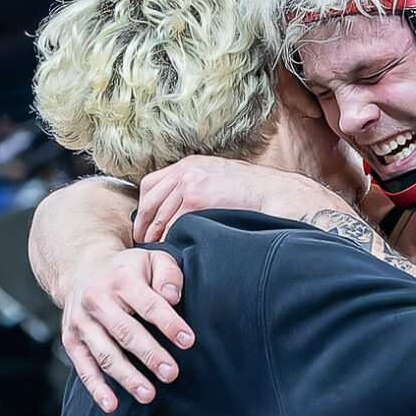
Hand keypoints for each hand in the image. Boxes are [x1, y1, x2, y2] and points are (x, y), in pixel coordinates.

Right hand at [60, 247, 190, 411]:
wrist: (82, 270)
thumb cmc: (127, 272)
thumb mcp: (152, 259)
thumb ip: (168, 274)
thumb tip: (172, 297)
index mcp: (121, 279)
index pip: (148, 304)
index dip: (168, 323)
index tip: (188, 341)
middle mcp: (97, 300)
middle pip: (125, 331)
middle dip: (149, 354)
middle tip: (171, 374)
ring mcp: (81, 322)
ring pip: (105, 353)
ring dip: (126, 377)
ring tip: (148, 395)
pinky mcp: (71, 340)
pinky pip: (83, 367)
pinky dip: (96, 388)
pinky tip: (111, 405)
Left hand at [135, 156, 347, 243]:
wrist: (272, 193)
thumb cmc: (250, 191)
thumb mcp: (217, 177)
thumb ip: (195, 186)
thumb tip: (177, 208)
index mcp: (188, 165)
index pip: (150, 184)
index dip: (143, 207)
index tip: (143, 223)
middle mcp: (185, 172)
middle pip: (149, 201)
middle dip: (143, 224)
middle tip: (142, 242)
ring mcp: (189, 186)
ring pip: (159, 215)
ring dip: (154, 236)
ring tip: (154, 250)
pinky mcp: (196, 202)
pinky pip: (172, 225)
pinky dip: (168, 239)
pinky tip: (170, 249)